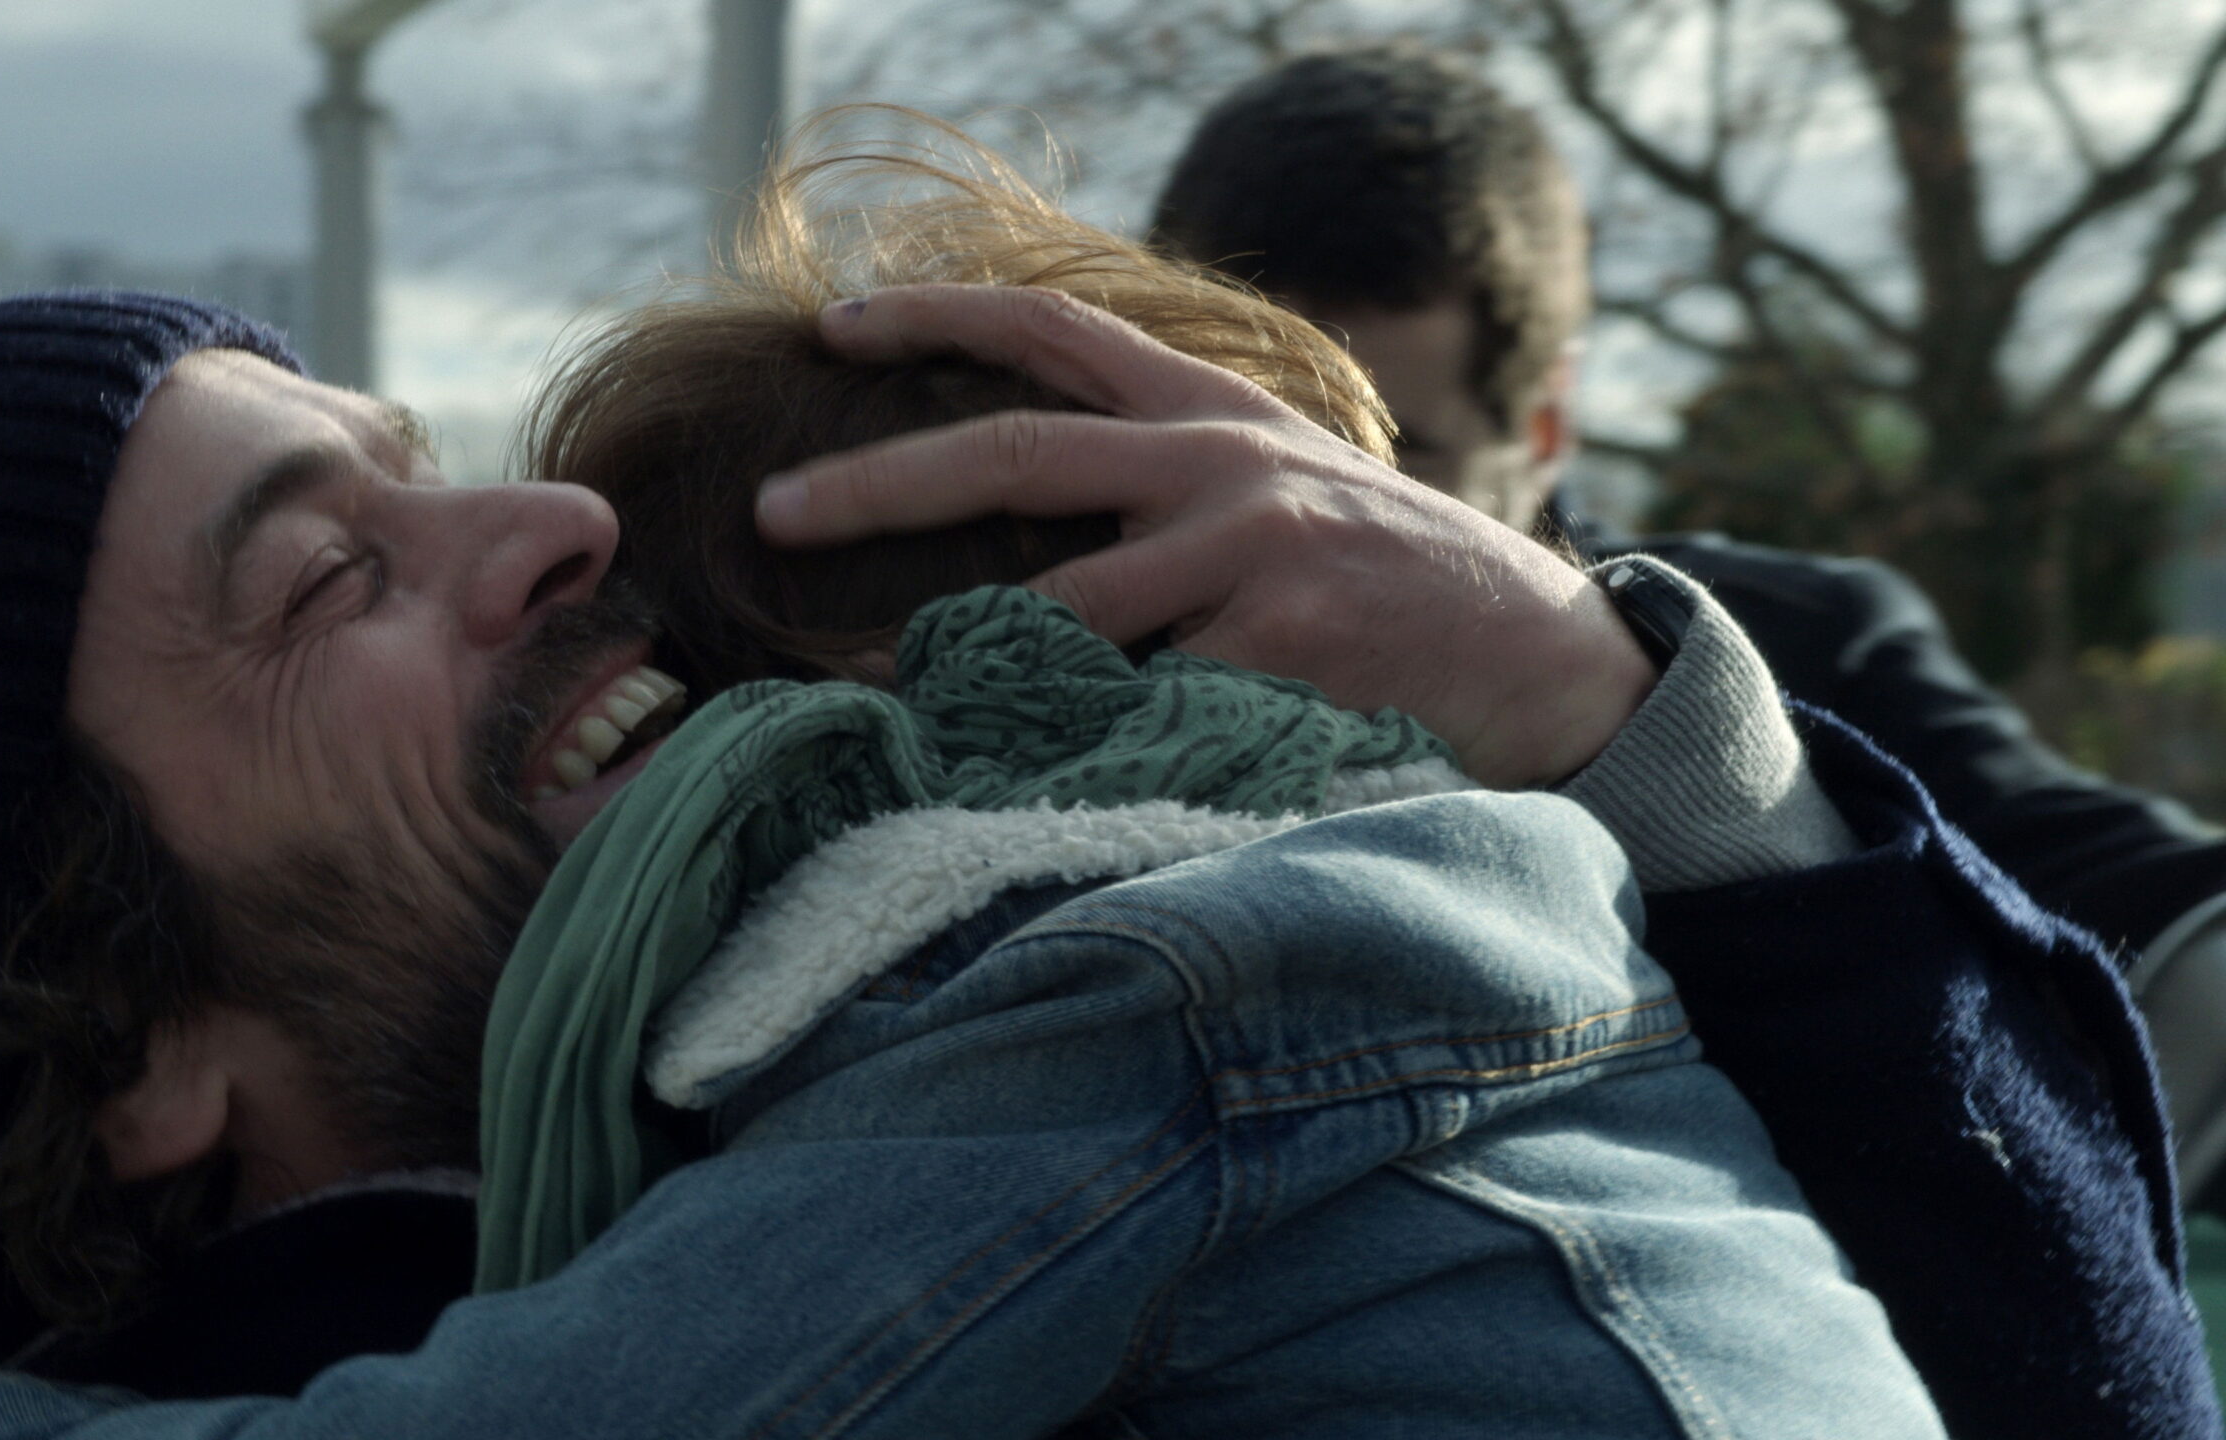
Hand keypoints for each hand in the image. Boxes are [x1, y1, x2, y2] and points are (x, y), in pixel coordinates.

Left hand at [751, 284, 1654, 787]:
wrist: (1533, 649)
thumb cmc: (1374, 577)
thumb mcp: (1275, 485)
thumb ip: (1160, 476)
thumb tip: (1012, 514)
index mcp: (1212, 409)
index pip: (1057, 329)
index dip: (938, 314)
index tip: (831, 326)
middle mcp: (1224, 459)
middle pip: (1018, 447)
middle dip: (879, 480)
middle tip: (771, 510)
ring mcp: (1256, 547)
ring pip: (1061, 604)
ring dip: (961, 662)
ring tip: (872, 701)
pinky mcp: (1285, 645)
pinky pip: (1136, 706)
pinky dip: (1069, 746)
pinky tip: (1024, 777)